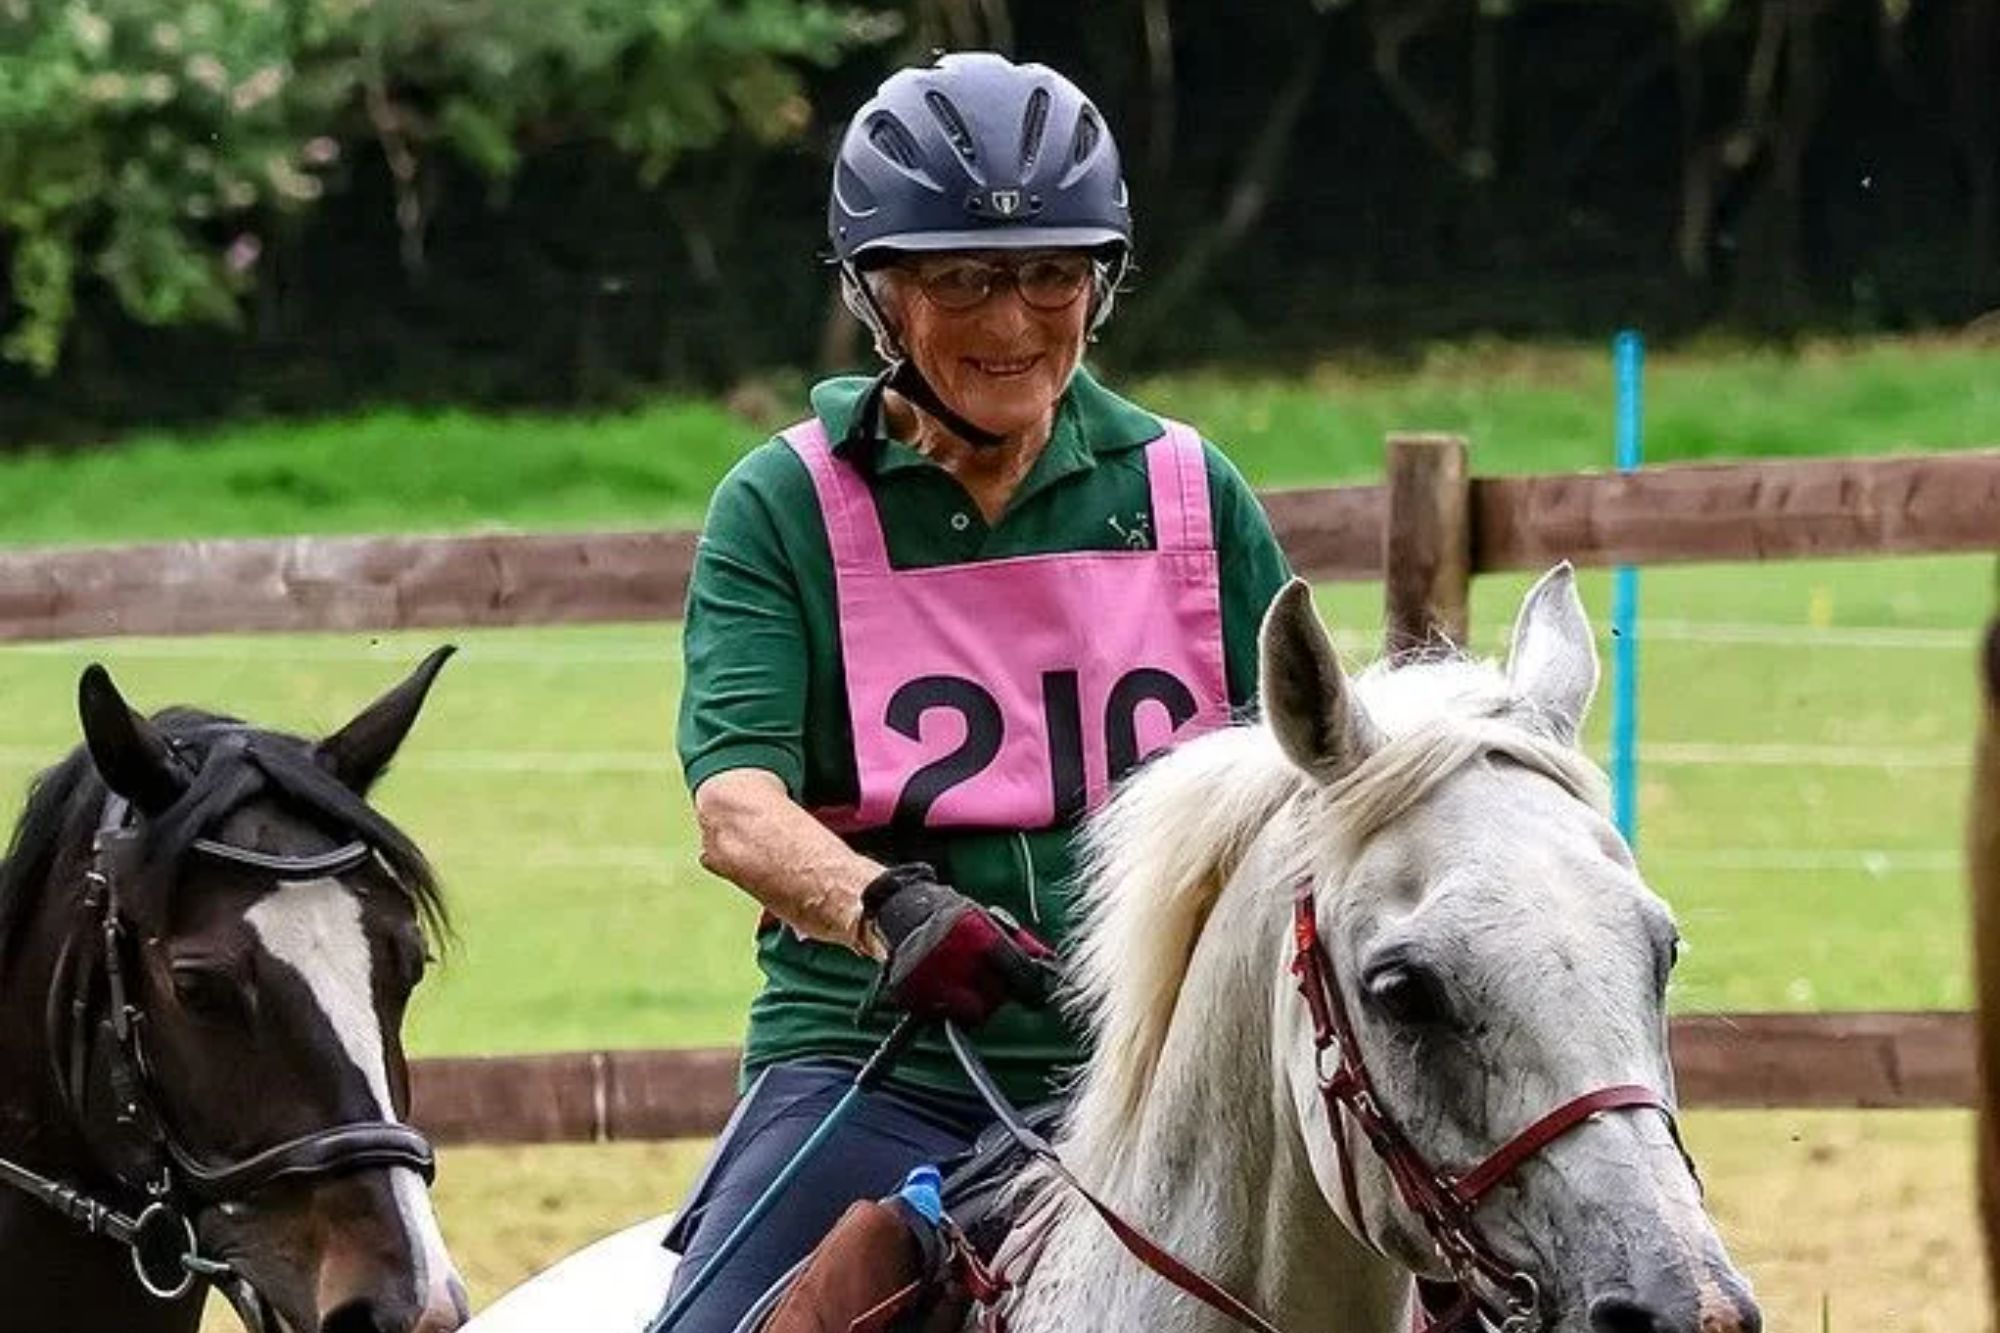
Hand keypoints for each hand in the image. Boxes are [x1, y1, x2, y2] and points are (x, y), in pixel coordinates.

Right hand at [862, 863, 1054, 1026]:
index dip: (1032, 987)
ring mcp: (933, 983)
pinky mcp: (914, 997)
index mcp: (979, 940)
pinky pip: (944, 1018)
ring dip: (974, 1004)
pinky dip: (948, 1009)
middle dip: (996, 991)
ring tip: (963, 982)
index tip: (1036, 994)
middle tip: (984, 977)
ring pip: (972, 1014)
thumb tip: (1051, 964)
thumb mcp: (988, 921)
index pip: (1019, 973)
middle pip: (996, 998)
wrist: (902, 911)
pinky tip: (945, 990)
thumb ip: (1021, 944)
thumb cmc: (952, 917)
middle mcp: (958, 963)